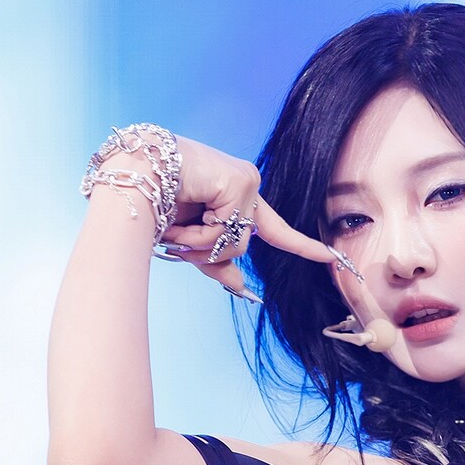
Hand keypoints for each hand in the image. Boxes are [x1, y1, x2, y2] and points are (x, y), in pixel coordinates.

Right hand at [153, 134, 344, 302]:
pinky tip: (185, 214)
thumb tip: (243, 288)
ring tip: (173, 225)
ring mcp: (246, 182)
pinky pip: (229, 231)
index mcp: (237, 197)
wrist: (132, 176)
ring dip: (199, 244)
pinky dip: (201, 234)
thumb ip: (216, 261)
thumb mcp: (189, 241)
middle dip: (205, 252)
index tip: (332, 258)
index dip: (303, 246)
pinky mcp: (241, 181)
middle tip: (174, 240)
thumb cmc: (155, 204)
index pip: (275, 229)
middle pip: (242, 246)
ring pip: (238, 243)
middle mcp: (246, 186)